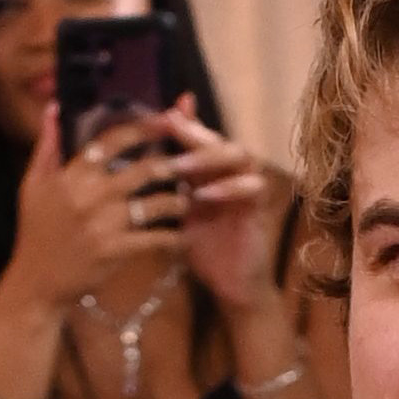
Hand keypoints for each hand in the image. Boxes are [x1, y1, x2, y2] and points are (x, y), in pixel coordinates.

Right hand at [4, 99, 195, 322]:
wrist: (37, 283)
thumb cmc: (35, 232)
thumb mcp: (33, 184)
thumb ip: (47, 145)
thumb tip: (54, 108)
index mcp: (73, 175)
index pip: (111, 142)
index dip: (141, 128)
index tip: (165, 119)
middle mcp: (91, 195)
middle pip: (141, 170)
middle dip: (169, 165)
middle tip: (189, 164)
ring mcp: (104, 223)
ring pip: (152, 205)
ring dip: (175, 201)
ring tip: (188, 199)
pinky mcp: (114, 251)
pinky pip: (151, 240)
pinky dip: (171, 239)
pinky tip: (183, 237)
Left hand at [153, 106, 290, 317]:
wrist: (231, 283)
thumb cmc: (205, 249)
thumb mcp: (179, 215)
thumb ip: (166, 189)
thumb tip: (138, 166)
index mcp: (211, 170)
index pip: (199, 136)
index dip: (183, 121)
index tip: (159, 114)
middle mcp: (232, 171)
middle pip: (217, 138)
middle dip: (192, 132)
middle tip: (169, 125)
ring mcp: (249, 186)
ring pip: (238, 154)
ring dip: (209, 157)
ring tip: (182, 165)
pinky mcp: (260, 207)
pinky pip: (251, 187)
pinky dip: (230, 187)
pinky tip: (206, 194)